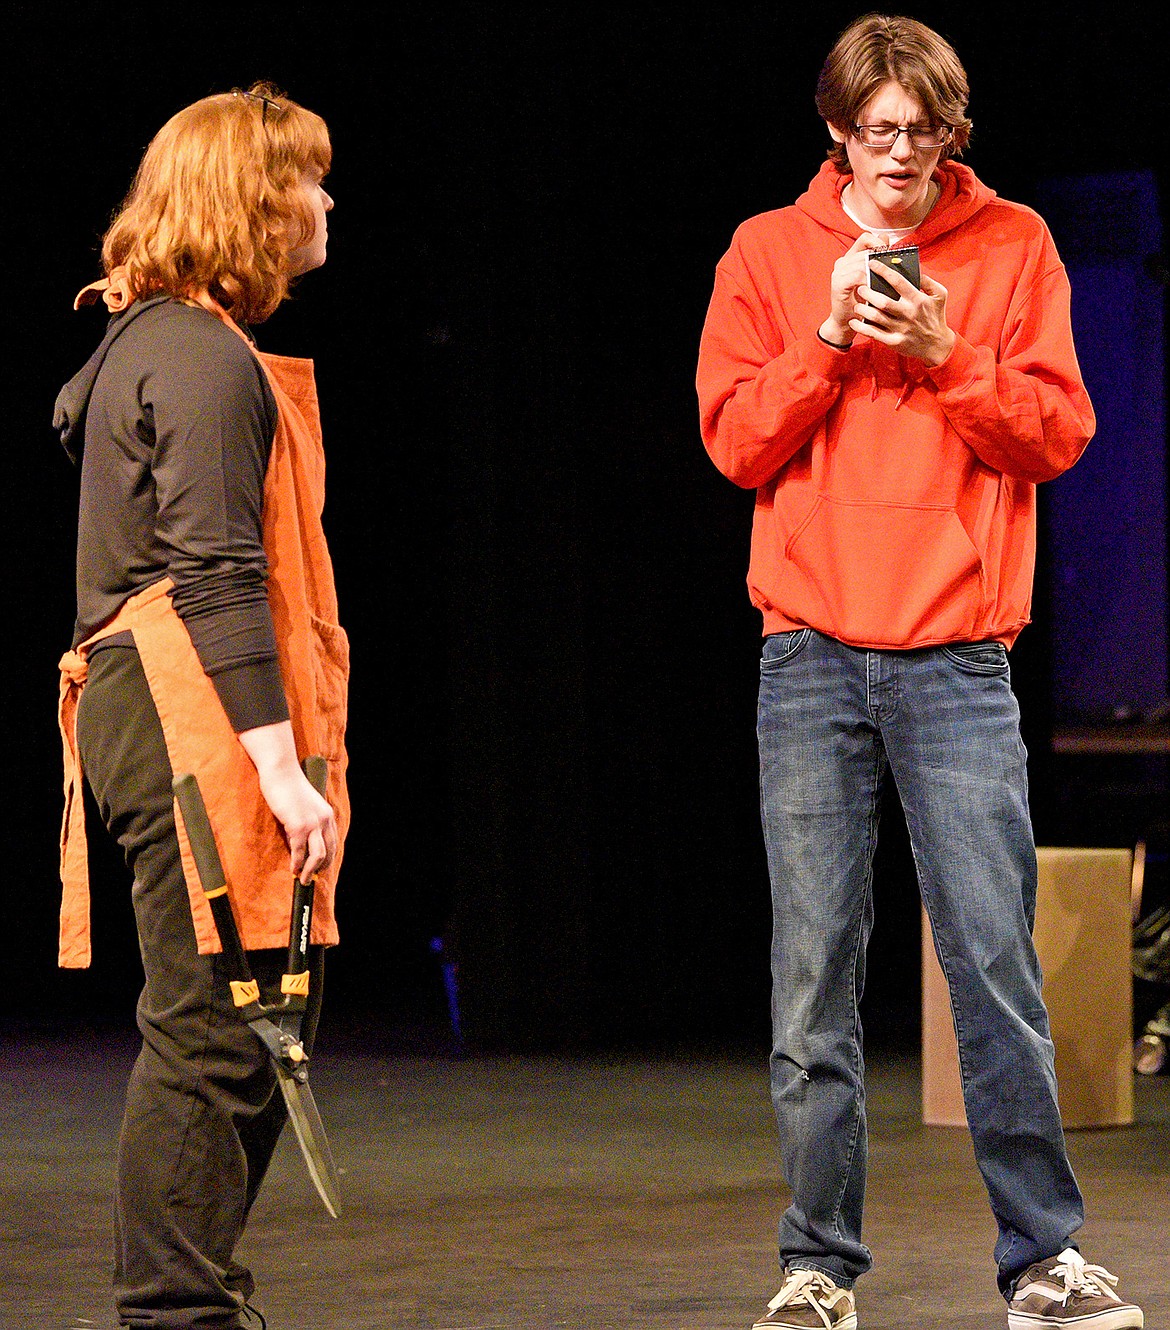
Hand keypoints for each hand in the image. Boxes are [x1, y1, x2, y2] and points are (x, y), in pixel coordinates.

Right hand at [238, 721, 337, 882]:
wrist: (281, 772)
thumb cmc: (288, 786)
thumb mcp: (304, 804)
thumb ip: (307, 819)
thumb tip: (299, 840)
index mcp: (327, 814)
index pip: (333, 842)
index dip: (328, 858)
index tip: (321, 868)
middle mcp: (324, 820)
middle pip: (329, 852)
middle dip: (321, 868)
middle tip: (312, 879)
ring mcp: (312, 823)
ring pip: (318, 856)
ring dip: (311, 871)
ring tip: (304, 880)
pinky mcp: (298, 826)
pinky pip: (299, 851)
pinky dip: (296, 863)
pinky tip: (293, 869)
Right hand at [819, 232, 894, 346]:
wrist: (847, 322)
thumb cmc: (863, 301)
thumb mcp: (873, 279)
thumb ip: (878, 259)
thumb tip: (886, 238)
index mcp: (851, 257)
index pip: (866, 238)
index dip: (879, 242)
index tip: (890, 253)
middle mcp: (843, 261)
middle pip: (866, 251)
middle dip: (881, 261)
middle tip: (892, 272)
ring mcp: (838, 272)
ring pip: (863, 262)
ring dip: (876, 273)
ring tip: (884, 283)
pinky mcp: (838, 283)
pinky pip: (857, 275)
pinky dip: (868, 281)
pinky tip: (874, 289)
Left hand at [849, 269, 955, 365]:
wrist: (937, 345)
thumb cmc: (936, 316)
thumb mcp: (940, 294)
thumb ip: (927, 281)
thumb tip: (914, 268)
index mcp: (918, 299)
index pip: (898, 281)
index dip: (883, 271)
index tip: (871, 263)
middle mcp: (908, 313)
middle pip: (883, 301)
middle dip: (868, 292)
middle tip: (860, 287)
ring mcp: (900, 329)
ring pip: (876, 317)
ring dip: (863, 309)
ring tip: (857, 304)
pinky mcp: (894, 342)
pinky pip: (874, 334)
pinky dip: (862, 328)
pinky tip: (854, 322)